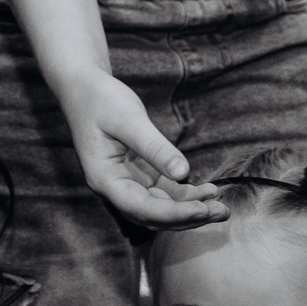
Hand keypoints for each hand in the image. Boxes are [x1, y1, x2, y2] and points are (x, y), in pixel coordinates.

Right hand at [54, 72, 224, 228]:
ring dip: (190, 209)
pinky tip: (207, 191)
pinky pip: (164, 192)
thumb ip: (155, 147)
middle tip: (221, 212)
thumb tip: (183, 172)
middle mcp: (115, 188)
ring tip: (221, 208)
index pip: (141, 208)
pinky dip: (185, 195)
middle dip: (187, 217)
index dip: (173, 213)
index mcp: (104, 179)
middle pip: (153, 216)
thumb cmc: (100, 100)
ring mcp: (128, 182)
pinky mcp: (139, 173)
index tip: (202, 209)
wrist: (85, 88)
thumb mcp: (128, 119)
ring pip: (161, 207)